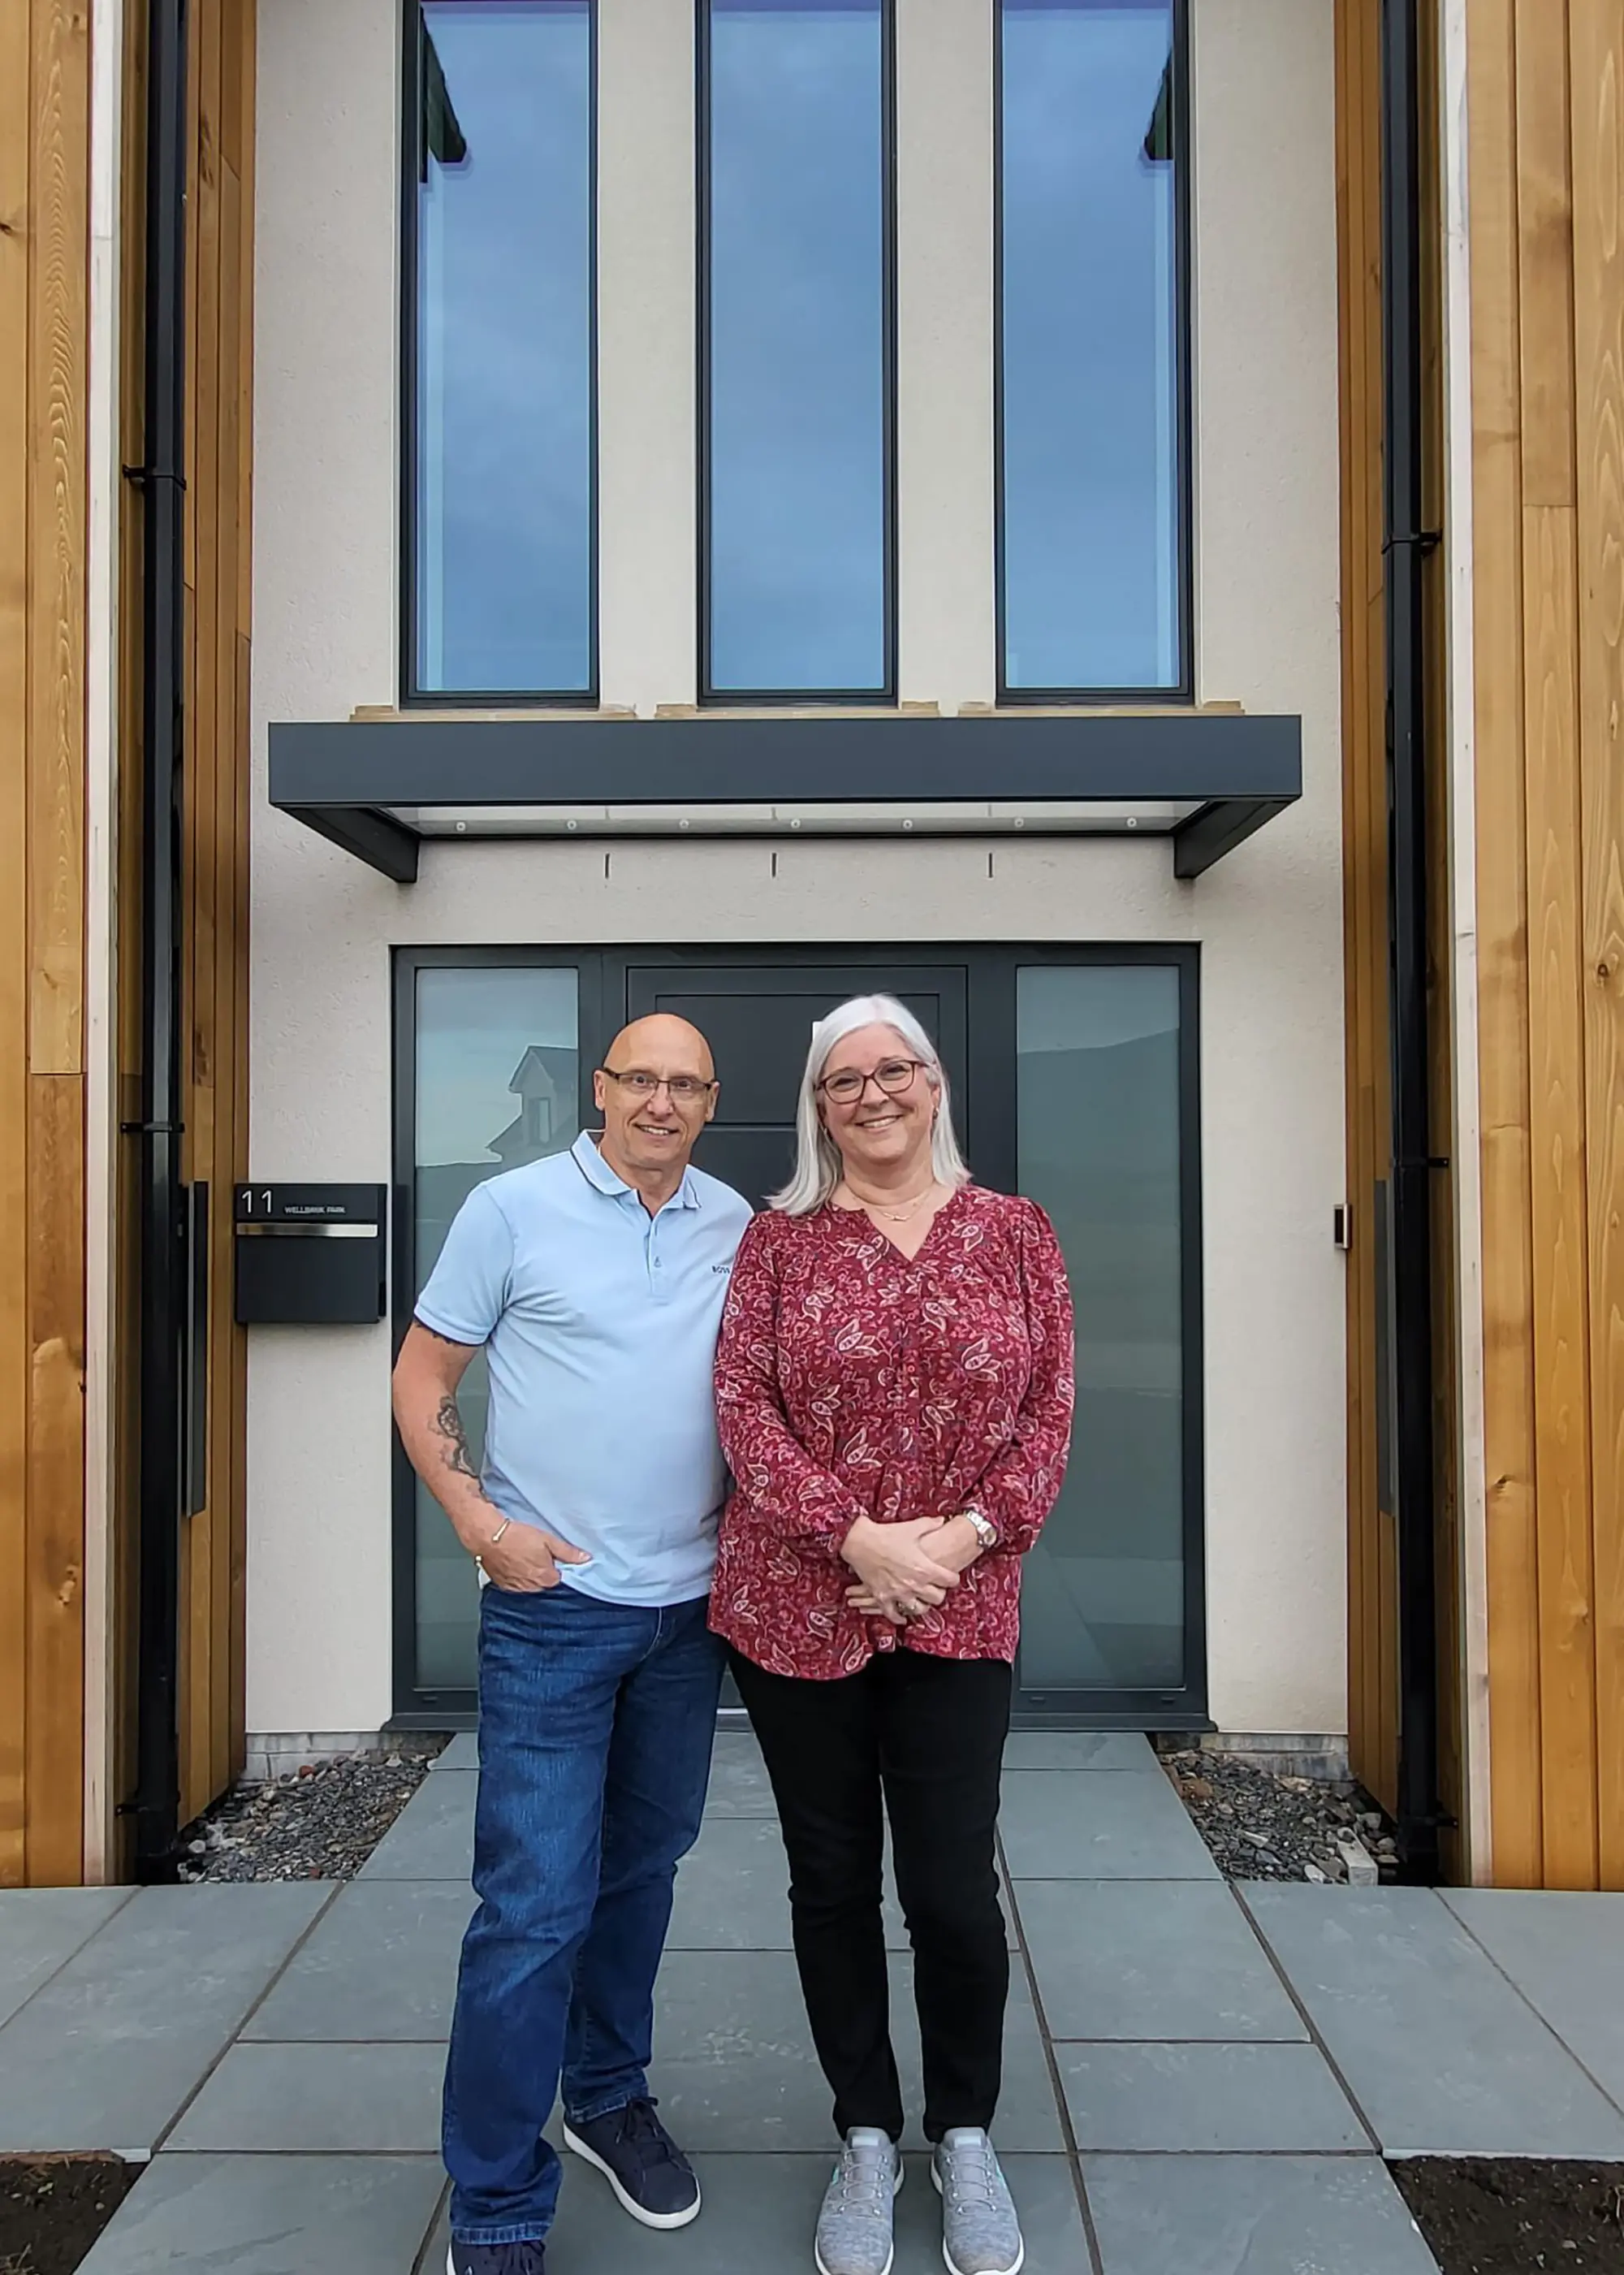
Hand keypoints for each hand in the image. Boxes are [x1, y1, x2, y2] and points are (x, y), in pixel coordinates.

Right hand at [476, 1518, 591, 1592]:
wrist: (489, 1537)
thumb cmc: (517, 1537)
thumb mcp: (548, 1540)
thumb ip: (567, 1552)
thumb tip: (585, 1558)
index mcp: (546, 1578)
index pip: (559, 1577)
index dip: (557, 1566)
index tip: (553, 1557)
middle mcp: (532, 1587)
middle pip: (544, 1582)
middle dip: (543, 1570)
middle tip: (537, 1553)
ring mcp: (516, 1588)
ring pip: (529, 1584)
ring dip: (529, 1574)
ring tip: (524, 1556)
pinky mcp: (503, 1585)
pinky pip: (515, 1583)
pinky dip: (516, 1576)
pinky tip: (514, 1562)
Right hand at [840, 1515, 959, 1622]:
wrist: (860, 1541)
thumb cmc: (887, 1534)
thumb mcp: (912, 1528)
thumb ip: (930, 1525)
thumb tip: (942, 1520)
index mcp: (925, 1568)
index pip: (951, 1580)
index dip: (952, 1578)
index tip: (950, 1576)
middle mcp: (914, 1584)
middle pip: (938, 1598)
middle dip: (939, 1593)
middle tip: (936, 1588)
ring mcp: (898, 1593)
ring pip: (919, 1609)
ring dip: (922, 1605)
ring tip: (921, 1601)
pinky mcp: (882, 1598)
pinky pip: (894, 1615)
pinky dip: (899, 1617)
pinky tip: (902, 1616)